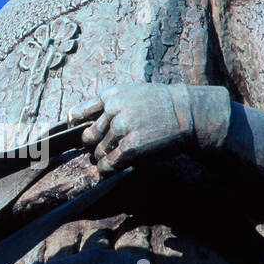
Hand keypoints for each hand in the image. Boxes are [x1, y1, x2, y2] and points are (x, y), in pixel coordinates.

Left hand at [72, 83, 194, 175]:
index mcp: (110, 96)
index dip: (77, 127)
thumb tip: (83, 121)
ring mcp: (121, 128)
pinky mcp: (130, 147)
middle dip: (92, 146)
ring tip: (110, 160)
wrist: (186, 113)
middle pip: (88, 136)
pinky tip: (109, 170)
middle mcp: (113, 110)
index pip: (79, 114)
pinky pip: (108, 163)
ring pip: (98, 152)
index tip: (81, 135)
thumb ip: (110, 104)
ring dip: (102, 159)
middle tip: (98, 151)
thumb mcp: (132, 93)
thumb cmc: (160, 105)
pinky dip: (106, 169)